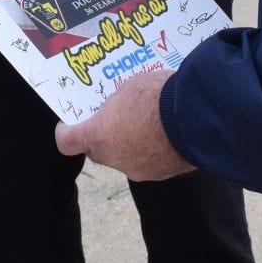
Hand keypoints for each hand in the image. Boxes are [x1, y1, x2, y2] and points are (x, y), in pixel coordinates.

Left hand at [54, 69, 194, 181]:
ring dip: (128, 144)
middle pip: (97, 150)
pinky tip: (163, 134)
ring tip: (146, 123)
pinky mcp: (159, 174)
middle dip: (102, 136)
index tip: (70, 124)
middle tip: (114, 119)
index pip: (67, 142)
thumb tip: (116, 110)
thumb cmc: (158, 96)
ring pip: (123, 157)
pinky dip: (150, 150)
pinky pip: (147, 161)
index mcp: (98, 136)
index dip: (66, 132)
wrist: (195, 117)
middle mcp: (113, 158)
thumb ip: (115, 104)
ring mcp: (136, 169)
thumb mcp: (128, 88)